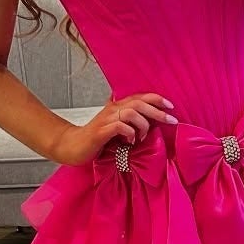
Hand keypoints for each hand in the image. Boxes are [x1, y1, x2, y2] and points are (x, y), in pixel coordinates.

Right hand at [55, 92, 177, 165]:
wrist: (72, 146)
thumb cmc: (95, 138)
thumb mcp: (115, 126)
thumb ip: (129, 121)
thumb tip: (147, 119)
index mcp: (117, 107)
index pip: (140, 96)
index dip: (156, 99)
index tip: (171, 106)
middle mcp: (112, 110)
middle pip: (139, 103)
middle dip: (158, 112)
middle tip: (171, 121)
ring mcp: (106, 120)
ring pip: (131, 113)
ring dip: (142, 125)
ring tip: (142, 137)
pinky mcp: (101, 132)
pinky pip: (120, 126)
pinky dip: (129, 133)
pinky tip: (130, 141)